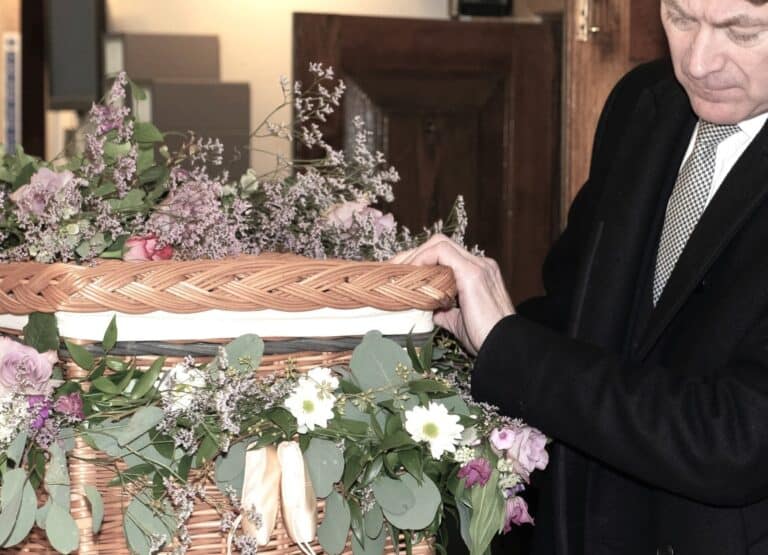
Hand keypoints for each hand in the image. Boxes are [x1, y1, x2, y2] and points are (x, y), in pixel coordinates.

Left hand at [391, 234, 514, 353]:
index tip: (400, 276)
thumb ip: (444, 311)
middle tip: (391, 271)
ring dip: (415, 255)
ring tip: (398, 273)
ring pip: (439, 244)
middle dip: (412, 255)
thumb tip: (425, 309)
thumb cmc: (485, 339)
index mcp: (478, 274)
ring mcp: (478, 266)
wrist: (505, 348)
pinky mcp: (473, 273)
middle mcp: (480, 264)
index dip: (420, 262)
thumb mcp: (459, 322)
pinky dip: (422, 259)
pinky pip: (441, 252)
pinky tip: (411, 275)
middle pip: (439, 245)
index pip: (443, 256)